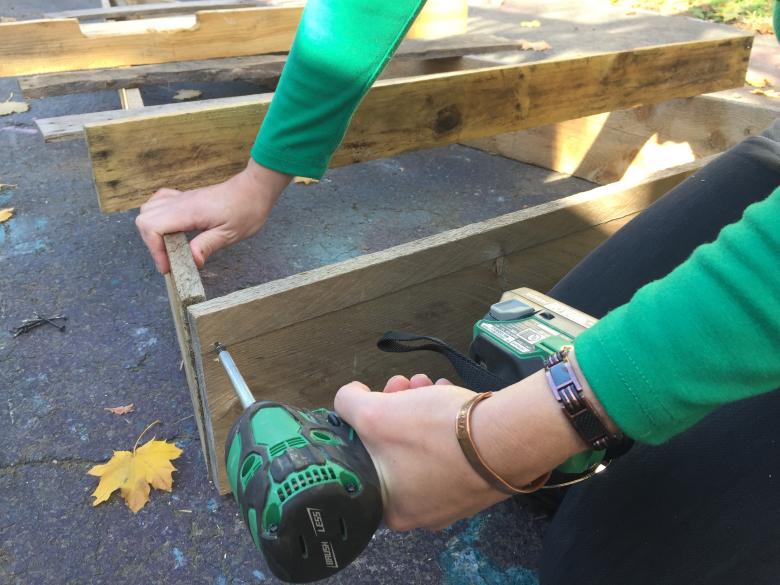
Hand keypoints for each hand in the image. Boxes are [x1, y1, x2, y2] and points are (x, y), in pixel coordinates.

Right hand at [135, 159, 291, 272]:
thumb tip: (192, 262)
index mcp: (189, 212)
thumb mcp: (231, 234)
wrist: (255, 189)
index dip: (154, 249)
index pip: (152, 227)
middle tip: (169, 260)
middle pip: (144, 219)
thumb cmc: (247, 210)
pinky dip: (157, 217)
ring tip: (169, 248)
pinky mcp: (186, 198)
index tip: (168, 266)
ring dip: (152, 231)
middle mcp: (180, 203)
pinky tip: (169, 229)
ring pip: (148, 210)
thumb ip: (207, 246)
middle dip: (151, 244)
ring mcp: (181, 198)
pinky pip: (160, 202)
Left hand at [335, 366, 591, 530]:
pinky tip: (448, 393)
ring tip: (429, 383)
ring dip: (420, 406)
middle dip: (395, 407)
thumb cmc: (434, 434)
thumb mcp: (375, 415)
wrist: (506, 438)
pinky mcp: (477, 479)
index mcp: (391, 511)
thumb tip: (348, 397)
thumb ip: (348, 405)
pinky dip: (447, 419)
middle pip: (394, 449)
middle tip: (404, 384)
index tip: (376, 397)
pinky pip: (452, 447)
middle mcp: (421, 513)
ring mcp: (452, 498)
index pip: (365, 460)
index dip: (365, 423)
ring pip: (424, 444)